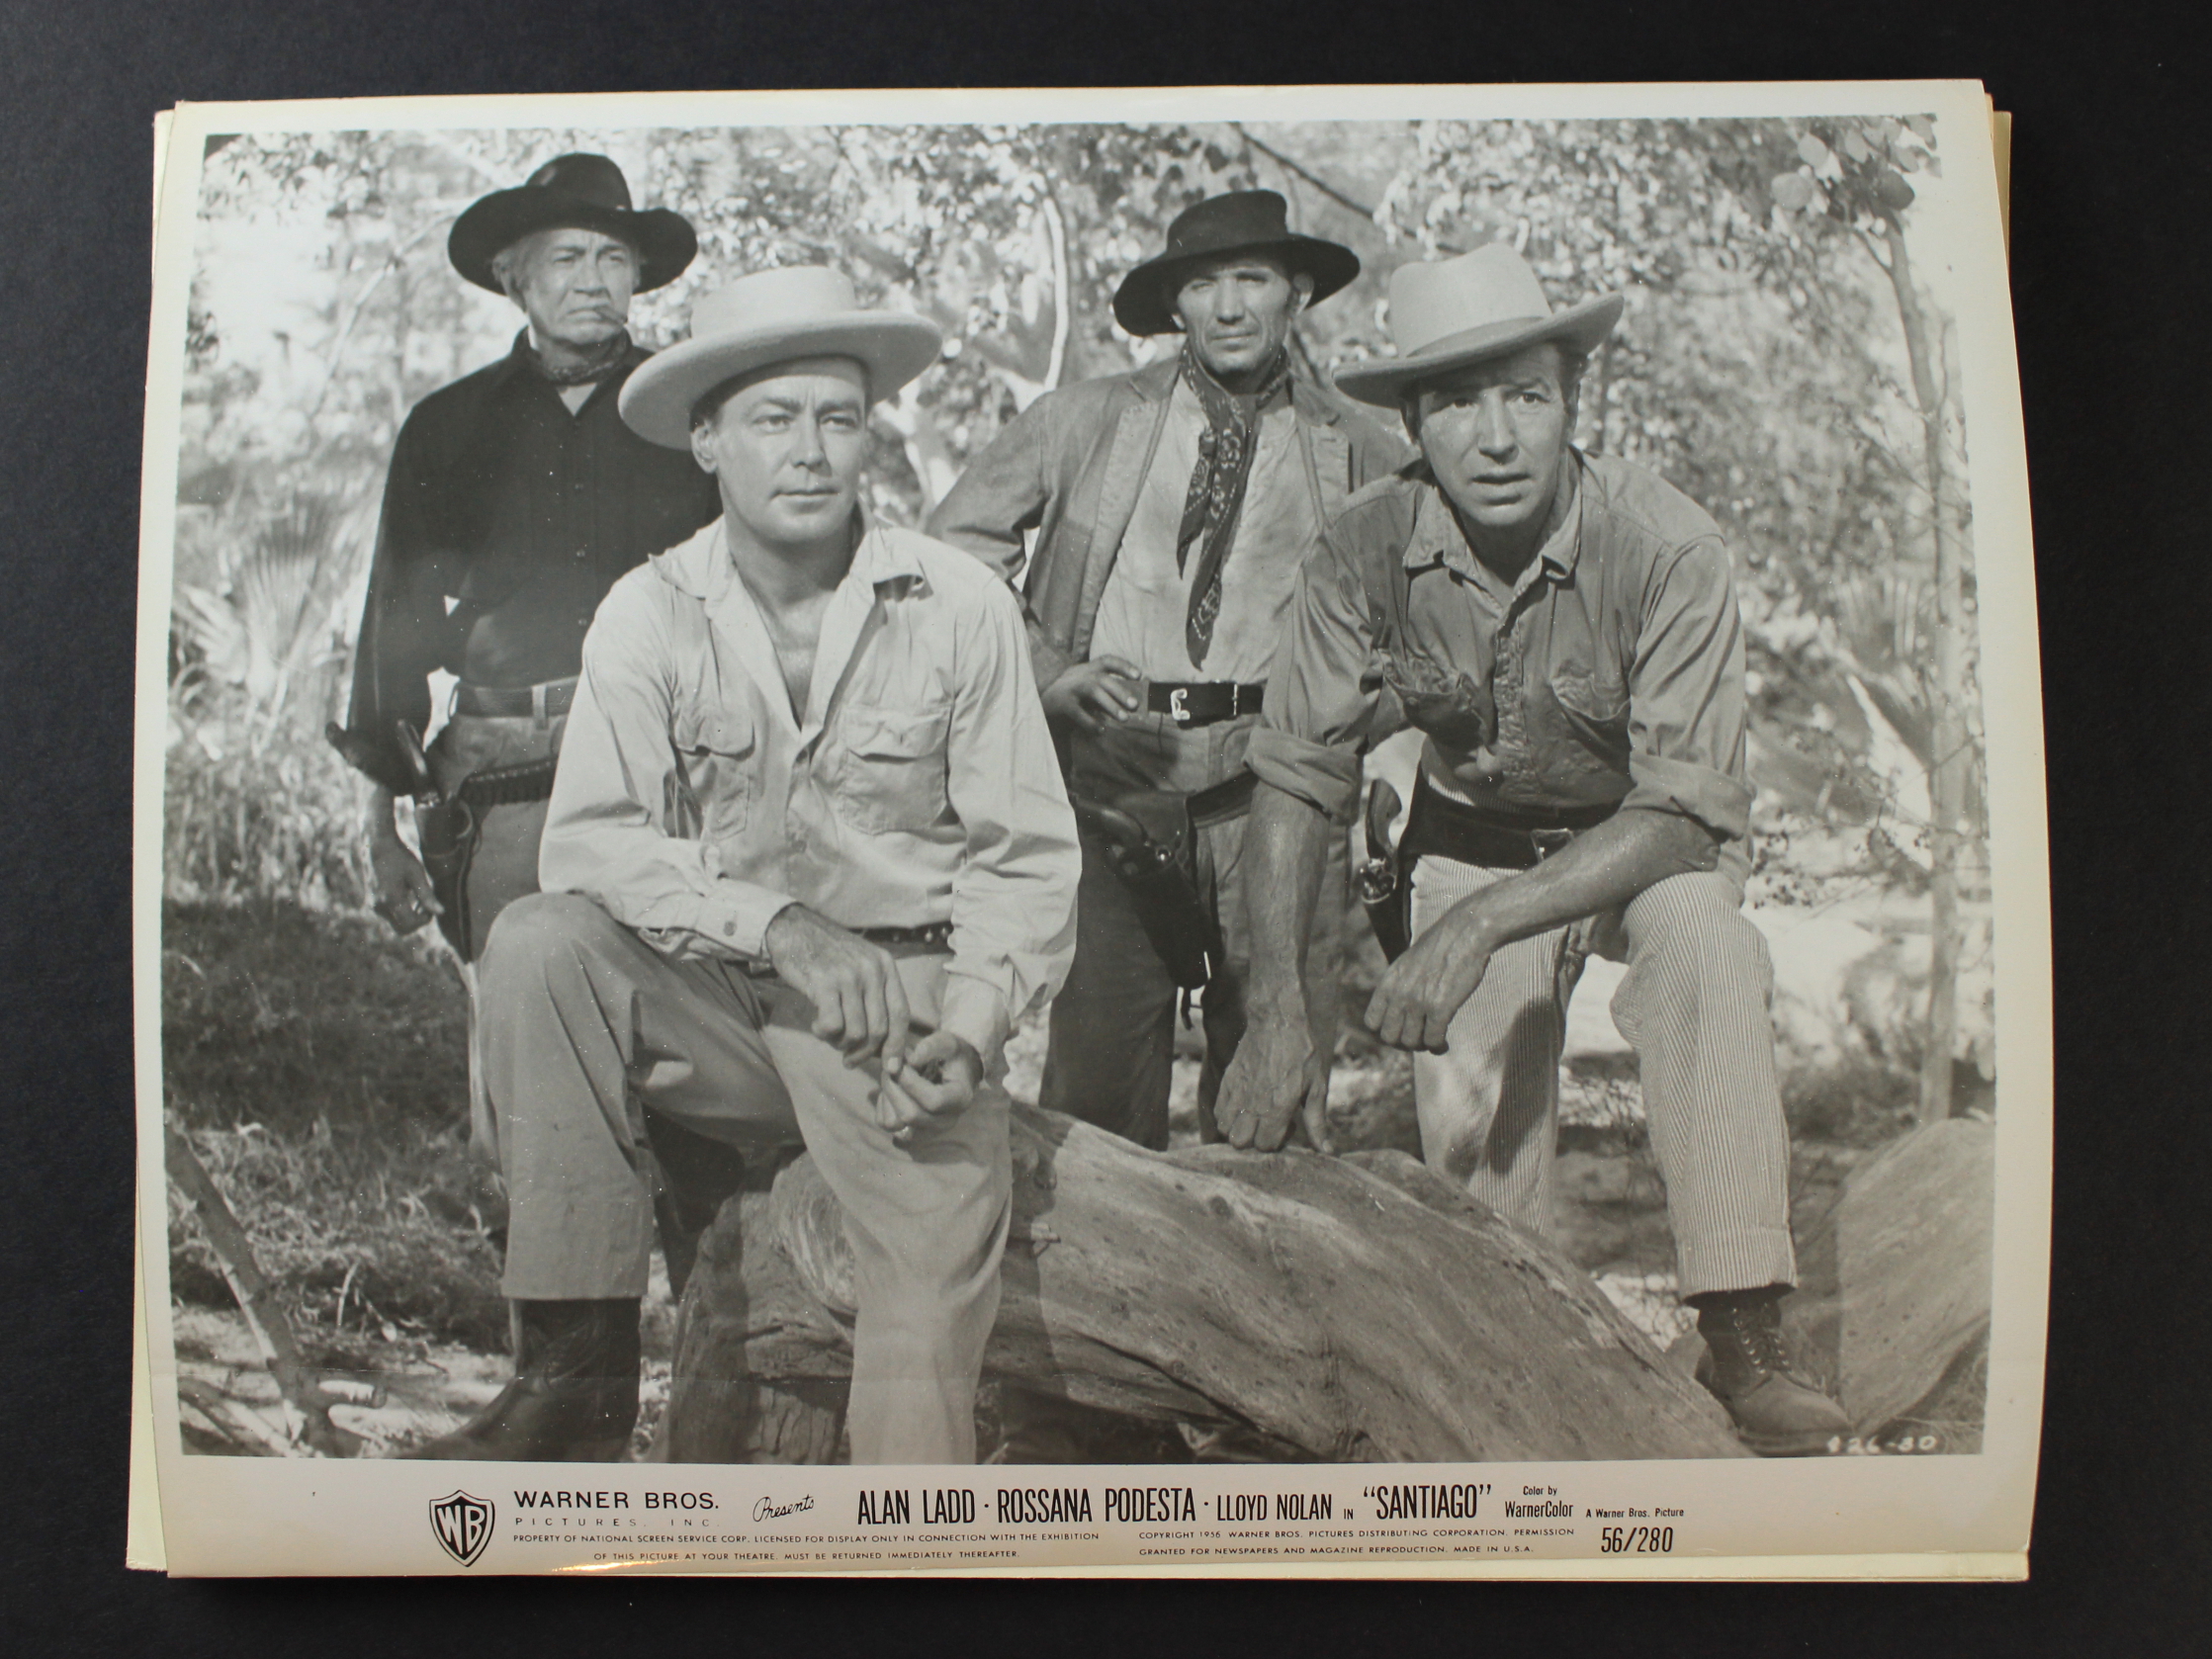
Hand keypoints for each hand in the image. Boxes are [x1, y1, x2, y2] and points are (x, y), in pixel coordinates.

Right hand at [368, 812, 439, 934]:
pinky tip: (406, 893)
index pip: (411, 924)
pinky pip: (389, 915)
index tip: (430, 905)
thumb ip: (427, 895)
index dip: (425, 919)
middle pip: (402, 929)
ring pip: (396, 923)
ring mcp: (373, 906)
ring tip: (416, 894)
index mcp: (391, 900)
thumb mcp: (417, 874)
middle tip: (424, 904)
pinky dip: (400, 911)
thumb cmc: (400, 857)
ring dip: (409, 915)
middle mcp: (379, 907)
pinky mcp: (371, 903)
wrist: (377, 846)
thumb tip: (441, 913)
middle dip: (416, 921)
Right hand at [763, 906, 913, 1067]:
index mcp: (885, 966)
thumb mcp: (860, 964)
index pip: (901, 1015)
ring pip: (856, 1032)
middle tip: (848, 1059)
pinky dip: (824, 1033)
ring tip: (828, 1034)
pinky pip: (832, 1026)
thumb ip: (873, 995)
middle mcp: (872, 970)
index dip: (897, 1045)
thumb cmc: (825, 954)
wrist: (792, 928)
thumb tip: (882, 1041)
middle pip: (879, 1029)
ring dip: (840, 1043)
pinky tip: (816, 1023)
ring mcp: (849, 976)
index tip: (891, 1067)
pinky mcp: (824, 983)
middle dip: (864, 1053)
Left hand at [879, 1030, 983, 1137]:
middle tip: (891, 1065)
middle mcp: (946, 1122)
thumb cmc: (951, 1056)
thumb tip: (909, 1060)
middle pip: (910, 1115)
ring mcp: (928, 1131)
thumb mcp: (947, 1042)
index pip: (933, 1101)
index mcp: (960, 1100)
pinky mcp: (911, 1134)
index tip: (902, 1061)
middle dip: (893, 1086)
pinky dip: (883, 1105)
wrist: (955, 1073)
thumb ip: (930, 1047)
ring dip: (886, 1096)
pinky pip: (886, 1124)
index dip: (910, 1081)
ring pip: (894, 1123)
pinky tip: (894, 1089)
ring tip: (892, 1077)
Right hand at [1041, 655, 1142, 732]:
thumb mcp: (1087, 685)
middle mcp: (1080, 674)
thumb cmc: (1070, 692)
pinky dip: (1090, 722)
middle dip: (1120, 691)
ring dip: (1110, 705)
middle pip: (1102, 679)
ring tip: (1124, 719)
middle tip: (1135, 705)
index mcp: (1089, 668)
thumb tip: (1131, 704)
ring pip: (1092, 691)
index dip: (1124, 666)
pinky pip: (1078, 712)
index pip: (1108, 661)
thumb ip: (1105, 691)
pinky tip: (1101, 730)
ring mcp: (1070, 688)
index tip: (1139, 675)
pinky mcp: (1062, 703)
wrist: (1038, 697)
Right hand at [1216, 1003, 1329, 1152]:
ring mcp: (1237, 1091)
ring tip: (1255, 1116)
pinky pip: (1218, 1110)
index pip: (1265, 1145)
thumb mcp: (1317, 1086)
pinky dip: (1227, 1115)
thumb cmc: (1302, 1052)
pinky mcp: (1228, 1080)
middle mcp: (1253, 1102)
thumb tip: (1327, 1150)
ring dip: (1238, 1129)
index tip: (1288, 1125)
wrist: (1278, 1019)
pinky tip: (1243, 1106)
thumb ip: (1317, 1120)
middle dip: (1254, 1141)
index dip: (1277, 1142)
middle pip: (1240, 1142)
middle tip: (1270, 1124)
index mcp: (1278, 1106)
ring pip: (1224, 1129)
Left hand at [1363, 903, 1492, 1052]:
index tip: (1400, 1031)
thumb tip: (1398, 1009)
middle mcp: (1399, 994)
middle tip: (1419, 1040)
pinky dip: (1438, 1047)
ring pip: (1412, 1042)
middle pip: (1389, 1037)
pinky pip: (1433, 1040)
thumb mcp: (1407, 963)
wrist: (1464, 934)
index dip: (1385, 1031)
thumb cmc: (1440, 947)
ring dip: (1423, 1046)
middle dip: (1404, 1043)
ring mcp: (1418, 1002)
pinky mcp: (1440, 1008)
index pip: (1372, 1022)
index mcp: (1388, 983)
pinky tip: (1444, 1044)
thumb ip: (1399, 986)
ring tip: (1433, 1041)